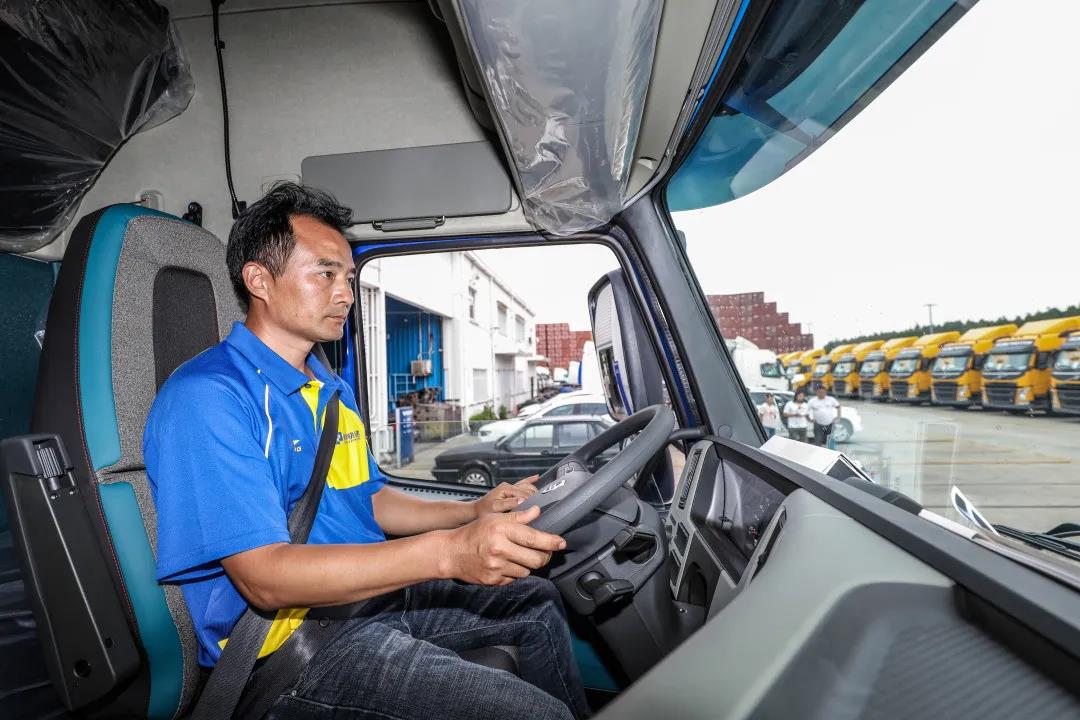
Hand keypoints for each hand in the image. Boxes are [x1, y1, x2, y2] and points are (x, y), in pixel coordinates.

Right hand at [439, 505, 565, 584]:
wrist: (450, 553)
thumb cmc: (473, 533)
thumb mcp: (493, 519)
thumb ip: (517, 517)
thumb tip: (537, 511)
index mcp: (501, 530)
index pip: (534, 538)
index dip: (551, 541)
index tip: (561, 542)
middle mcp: (500, 549)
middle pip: (536, 559)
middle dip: (544, 556)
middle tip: (544, 551)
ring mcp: (497, 567)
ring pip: (527, 570)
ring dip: (528, 564)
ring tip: (519, 555)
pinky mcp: (494, 581)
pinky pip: (515, 579)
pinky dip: (515, 572)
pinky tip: (507, 563)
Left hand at [471, 475, 538, 516]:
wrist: (475, 512)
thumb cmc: (483, 511)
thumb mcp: (495, 508)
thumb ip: (509, 504)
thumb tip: (522, 500)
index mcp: (506, 489)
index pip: (525, 493)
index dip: (533, 501)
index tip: (539, 508)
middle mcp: (509, 486)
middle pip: (529, 489)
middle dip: (537, 496)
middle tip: (544, 505)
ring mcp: (510, 487)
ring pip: (528, 486)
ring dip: (536, 490)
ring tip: (545, 496)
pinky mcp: (510, 490)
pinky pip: (523, 483)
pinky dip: (531, 480)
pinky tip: (537, 477)